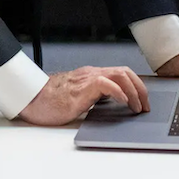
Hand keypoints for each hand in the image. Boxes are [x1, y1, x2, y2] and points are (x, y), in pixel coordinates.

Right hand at [17, 66, 148, 125]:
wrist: (33, 99)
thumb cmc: (52, 101)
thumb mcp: (79, 98)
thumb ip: (94, 98)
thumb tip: (112, 107)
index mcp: (92, 75)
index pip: (121, 73)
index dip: (136, 85)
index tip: (143, 100)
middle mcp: (92, 73)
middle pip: (125, 71)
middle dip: (140, 88)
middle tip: (145, 105)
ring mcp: (87, 79)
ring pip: (119, 75)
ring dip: (134, 91)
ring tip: (138, 106)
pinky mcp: (81, 88)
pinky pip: (106, 84)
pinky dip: (118, 92)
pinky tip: (123, 102)